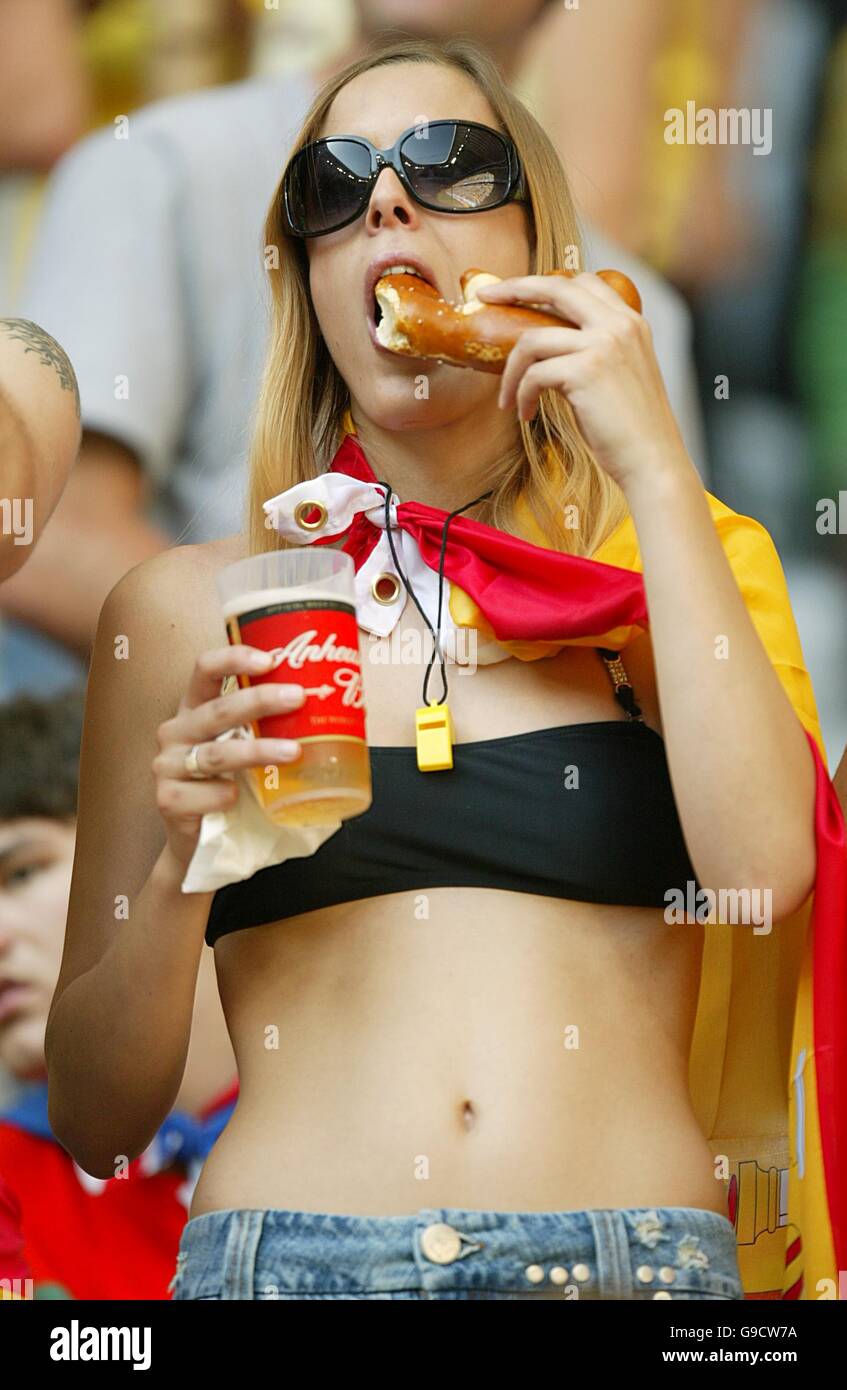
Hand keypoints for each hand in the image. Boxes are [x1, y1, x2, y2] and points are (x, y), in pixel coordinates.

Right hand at [153, 645, 304, 869]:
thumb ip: (271, 730)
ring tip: (292, 752)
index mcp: (196, 709)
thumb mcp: (246, 749)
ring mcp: (168, 765)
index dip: (234, 658)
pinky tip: (238, 798)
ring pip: (216, 754)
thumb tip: (338, 712)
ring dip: (257, 751)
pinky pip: (204, 794)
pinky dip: (226, 795)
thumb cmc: (231, 786)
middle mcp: (177, 730)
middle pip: (217, 709)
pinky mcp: (168, 799)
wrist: (200, 841)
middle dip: (260, 700)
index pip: (205, 670)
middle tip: (298, 697)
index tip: (271, 660)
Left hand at [476, 271, 688, 489]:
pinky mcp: (586, 371)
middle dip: (514, 288)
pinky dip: (521, 395)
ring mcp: (604, 344)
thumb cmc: (630, 428)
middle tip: (485, 298)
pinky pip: (534, 374)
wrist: (652, 460)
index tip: (515, 290)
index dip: (545, 282)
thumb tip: (545, 345)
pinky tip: (526, 414)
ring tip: (508, 397)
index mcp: (630, 322)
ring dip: (511, 371)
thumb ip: (594, 350)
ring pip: (533, 339)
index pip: (583, 282)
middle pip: (556, 288)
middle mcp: (619, 325)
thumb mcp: (619, 374)